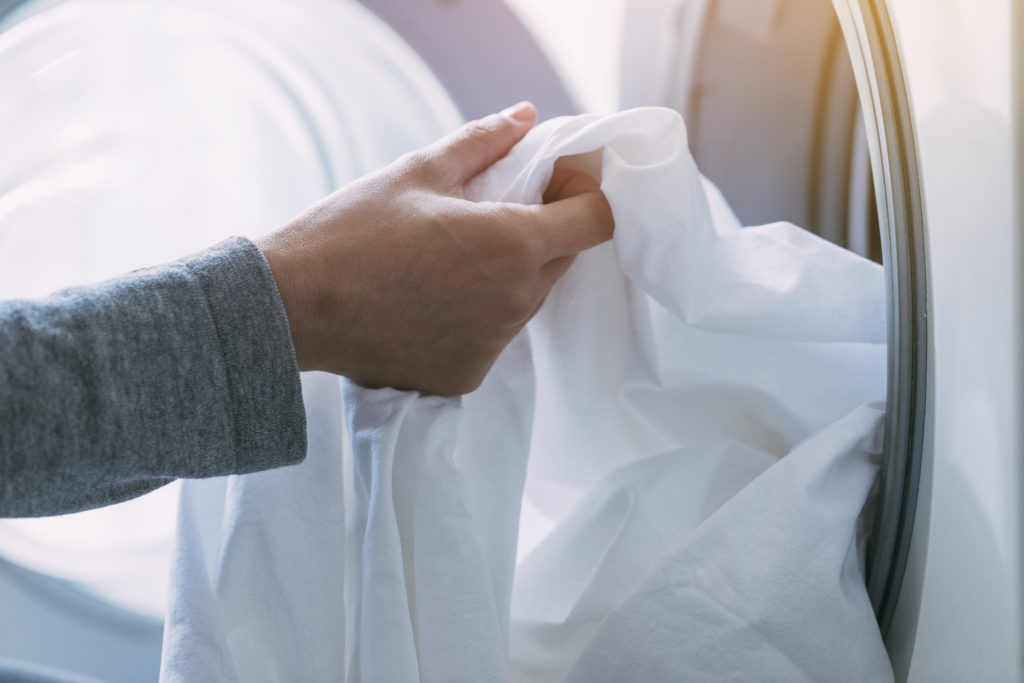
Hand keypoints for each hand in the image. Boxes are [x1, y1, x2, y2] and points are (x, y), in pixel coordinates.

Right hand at [256, 102, 612, 394]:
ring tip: (450, 259)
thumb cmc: (353, 230)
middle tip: (491, 214)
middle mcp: (516, 301)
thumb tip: (527, 116)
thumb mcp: (418, 171)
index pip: (598, 220)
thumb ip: (484, 142)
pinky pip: (492, 338)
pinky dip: (475, 317)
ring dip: (509, 275)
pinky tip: (430, 301)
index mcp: (514, 244)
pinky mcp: (468, 375)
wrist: (294, 307)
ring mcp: (493, 345)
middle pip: (563, 259)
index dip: (583, 194)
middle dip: (544, 230)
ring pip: (527, 299)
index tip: (553, 183)